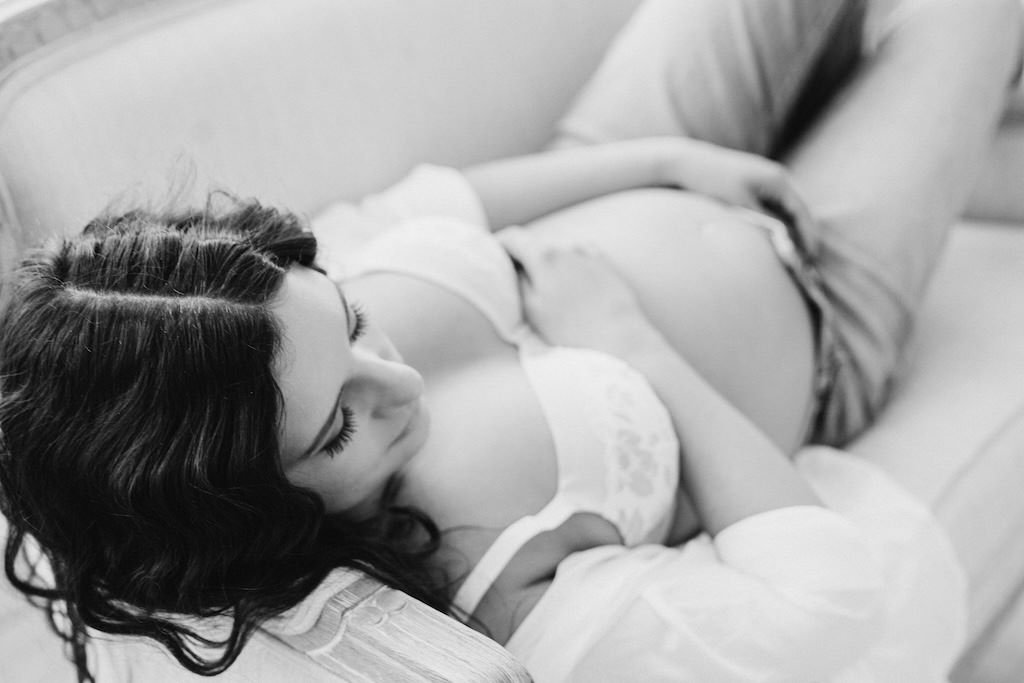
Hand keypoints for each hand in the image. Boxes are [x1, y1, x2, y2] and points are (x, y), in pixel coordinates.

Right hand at [497, 228, 662, 357]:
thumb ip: (516, 281)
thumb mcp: (532, 310)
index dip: (498, 244)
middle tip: (515, 282)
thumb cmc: (572, 330)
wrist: (620, 339)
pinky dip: (572, 267)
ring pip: (559, 253)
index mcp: (545, 257)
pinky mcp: (607, 266)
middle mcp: (568, 249)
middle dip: (523, 259)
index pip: (513, 237)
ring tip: (549, 291)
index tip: (491, 256)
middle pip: (536, 245)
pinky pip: (582, 258)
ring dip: (549, 264)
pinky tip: (574, 287)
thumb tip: (510, 267)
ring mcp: (590, 255)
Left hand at [655, 138, 815, 246]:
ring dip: (789, 230)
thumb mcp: (741, 205)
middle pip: (797, 211)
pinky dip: (775, 223)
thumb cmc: (714, 182)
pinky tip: (771, 239)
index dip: (808, 236)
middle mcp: (777, 177)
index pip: (802, 212)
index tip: (809, 257)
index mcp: (778, 180)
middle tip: (804, 260)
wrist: (688, 163)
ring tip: (790, 254)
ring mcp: (766, 180)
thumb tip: (785, 241)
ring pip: (784, 210)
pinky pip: (771, 207)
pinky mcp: (753, 185)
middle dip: (802, 235)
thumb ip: (765, 222)